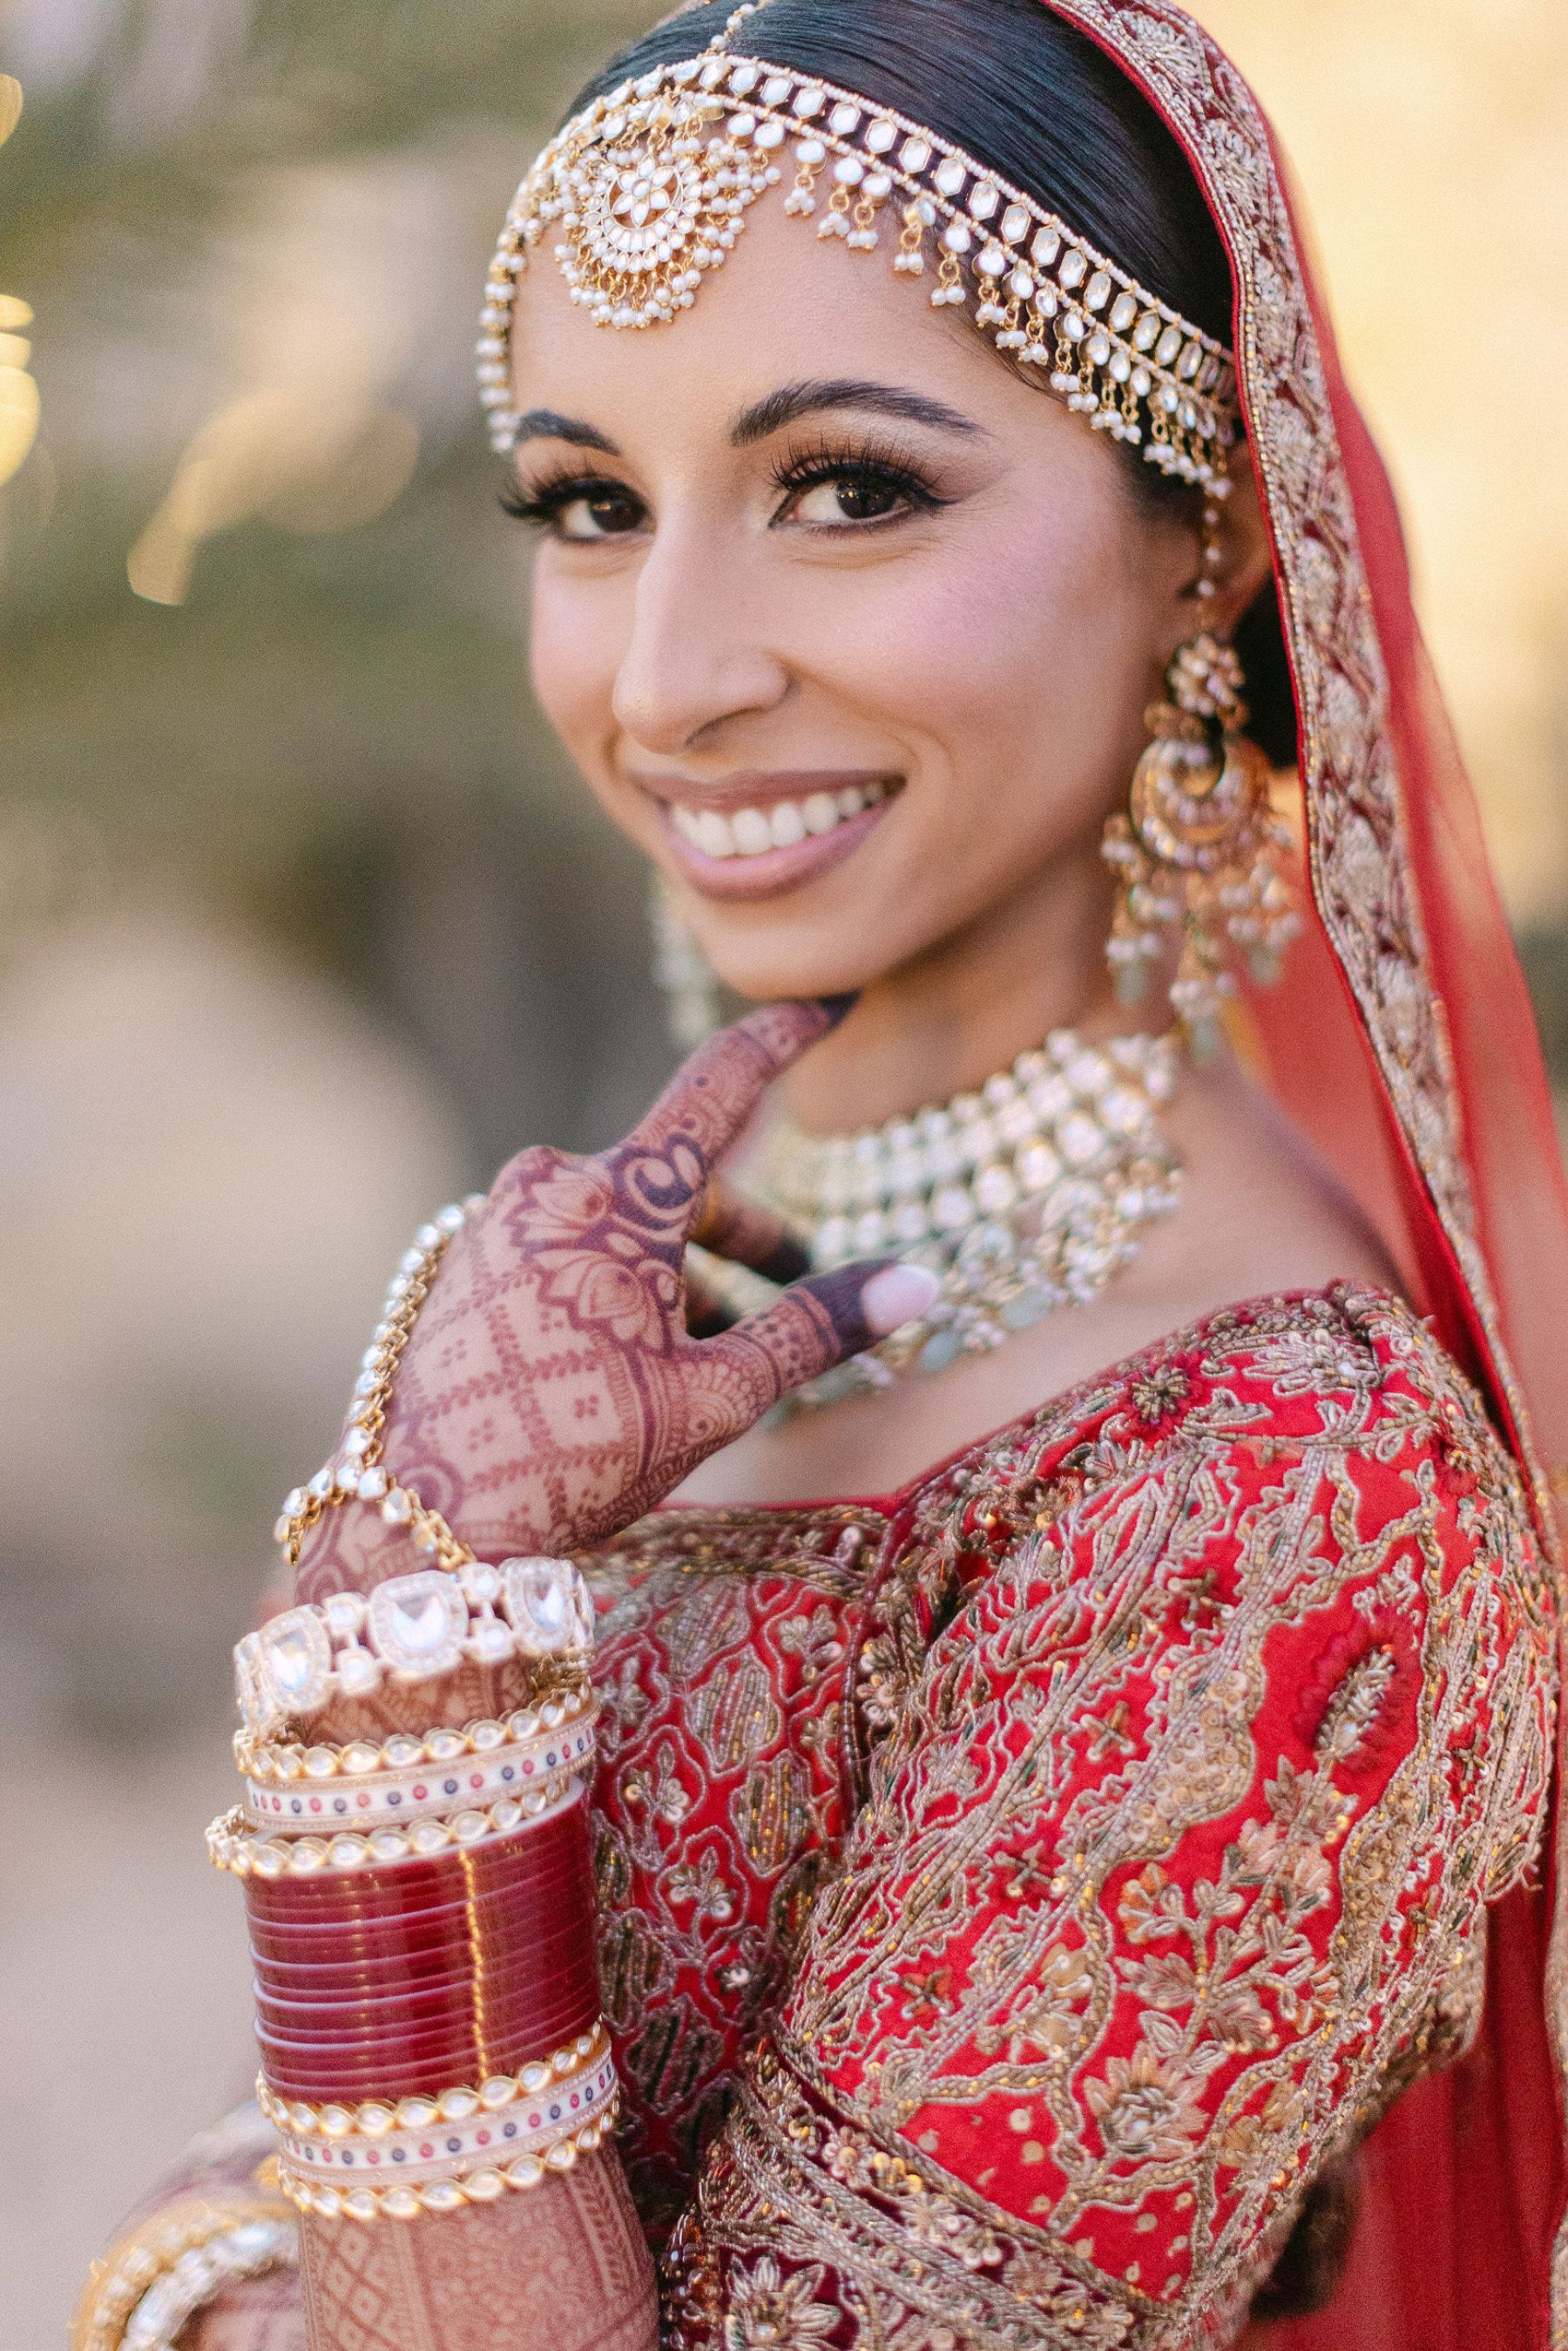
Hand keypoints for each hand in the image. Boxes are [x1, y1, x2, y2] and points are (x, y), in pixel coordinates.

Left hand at [294, 1003, 932, 1601]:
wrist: (423, 1519)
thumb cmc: (576, 1452)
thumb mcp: (718, 1394)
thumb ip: (817, 1327)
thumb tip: (922, 1285)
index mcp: (617, 1193)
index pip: (721, 1082)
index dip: (784, 1039)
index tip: (826, 1004)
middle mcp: (550, 1183)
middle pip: (680, 1180)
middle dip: (745, 1236)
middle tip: (794, 1293)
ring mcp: (497, 1222)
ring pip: (622, 1221)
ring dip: (678, 1273)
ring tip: (706, 1359)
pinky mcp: (465, 1262)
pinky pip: (566, 1249)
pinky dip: (617, 1285)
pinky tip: (628, 1364)